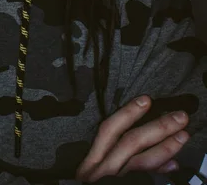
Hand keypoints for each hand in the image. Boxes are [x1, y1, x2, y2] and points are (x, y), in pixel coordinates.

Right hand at [75, 95, 189, 182]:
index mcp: (92, 159)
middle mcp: (101, 169)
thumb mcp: (95, 171)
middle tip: (180, 116)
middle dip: (158, 127)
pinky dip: (159, 171)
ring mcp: (113, 180)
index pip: (108, 129)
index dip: (128, 113)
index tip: (147, 99)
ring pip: (141, 161)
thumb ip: (114, 155)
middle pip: (130, 142)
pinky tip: (174, 164)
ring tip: (183, 135)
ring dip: (165, 147)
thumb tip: (142, 138)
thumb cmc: (94, 184)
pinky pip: (145, 179)